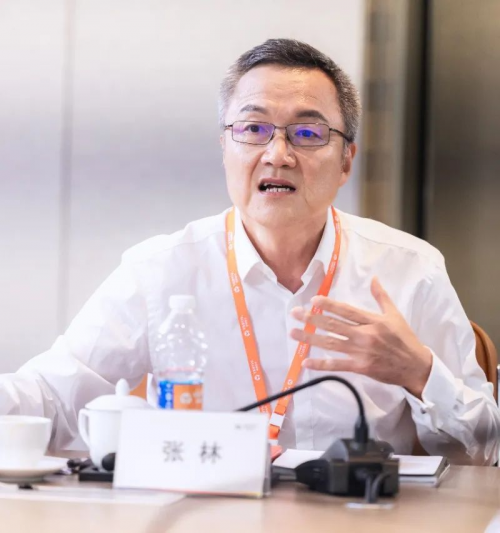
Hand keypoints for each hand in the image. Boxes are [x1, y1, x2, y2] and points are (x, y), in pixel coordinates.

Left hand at [290, 277, 431, 398]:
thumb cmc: (404, 339)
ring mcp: (361, 352)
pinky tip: (306, 362)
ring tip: (293, 333)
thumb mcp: (395, 315)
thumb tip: (374, 278)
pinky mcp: (360, 367)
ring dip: (310, 338)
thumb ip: (381, 297)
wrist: (415, 366)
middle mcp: (364, 335)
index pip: (346, 310)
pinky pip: (337, 365)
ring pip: (331, 343)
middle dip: (312, 319)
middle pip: (334, 325)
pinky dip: (320, 364)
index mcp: (372, 321)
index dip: (329, 305)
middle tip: (294, 313)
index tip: (313, 300)